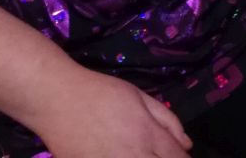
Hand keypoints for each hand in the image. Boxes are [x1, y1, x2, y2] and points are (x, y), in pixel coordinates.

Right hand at [39, 71, 191, 157]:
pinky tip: (121, 155)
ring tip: (139, 153)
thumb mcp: (139, 96)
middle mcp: (134, 157)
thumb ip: (167, 120)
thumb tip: (187, 145)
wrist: (58, 99)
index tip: (178, 156)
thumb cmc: (101, 93)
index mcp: (148, 135)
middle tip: (157, 153)